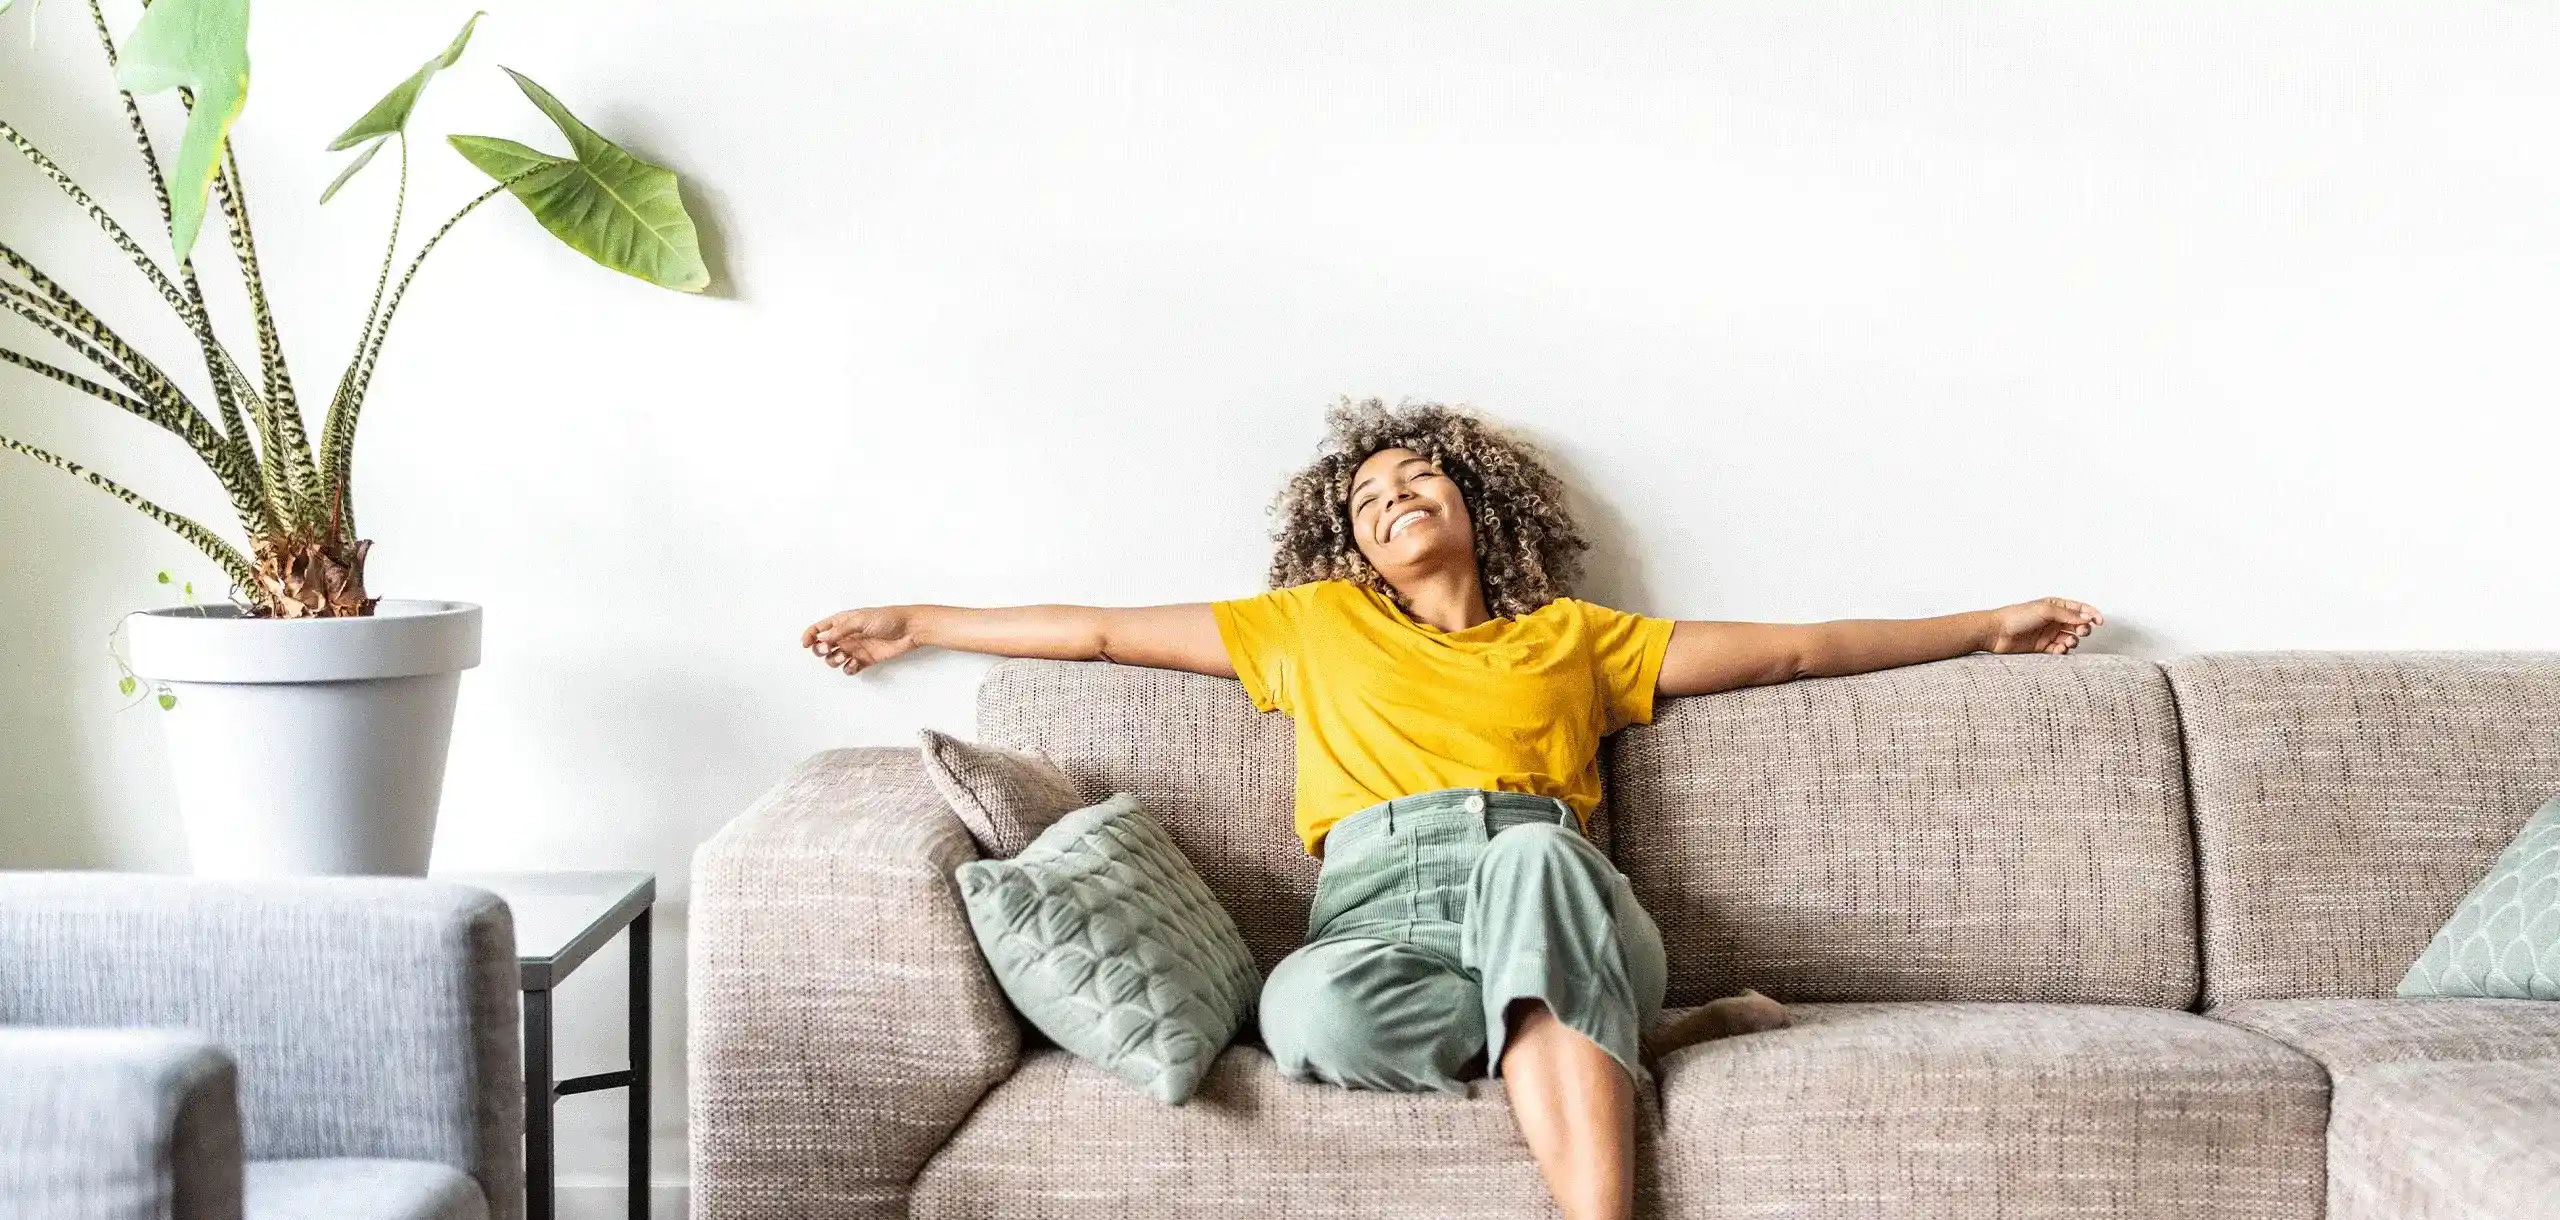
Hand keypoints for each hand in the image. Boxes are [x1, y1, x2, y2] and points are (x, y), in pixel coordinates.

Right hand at [802, 606, 920, 674]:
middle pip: (823, 646)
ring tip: (843, 657)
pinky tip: (855, 664)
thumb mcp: (861, 620)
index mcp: (843, 622)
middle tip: (828, 650)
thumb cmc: (888, 618)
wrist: (910, 630)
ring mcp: (855, 648)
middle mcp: (846, 635)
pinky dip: (849, 669)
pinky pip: (849, 668)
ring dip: (834, 661)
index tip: (806, 644)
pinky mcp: (865, 660)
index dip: (809, 636)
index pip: (819, 628)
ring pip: (834, 659)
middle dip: (821, 650)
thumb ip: (840, 630)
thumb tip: (821, 637)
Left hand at [1985, 597, 2102, 655]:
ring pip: (2070, 638)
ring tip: (2068, 642)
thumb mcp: (2045, 610)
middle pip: (2078, 624)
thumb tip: (2087, 616)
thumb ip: (2067, 614)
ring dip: (2074, 641)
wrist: (1996, 632)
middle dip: (2084, 628)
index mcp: (2055, 606)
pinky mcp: (2043, 647)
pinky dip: (2063, 651)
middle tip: (2082, 632)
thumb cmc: (2017, 616)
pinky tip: (2060, 650)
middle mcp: (2053, 619)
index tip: (2100, 621)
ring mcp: (2048, 633)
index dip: (2092, 614)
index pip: (2079, 608)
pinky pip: (2060, 650)